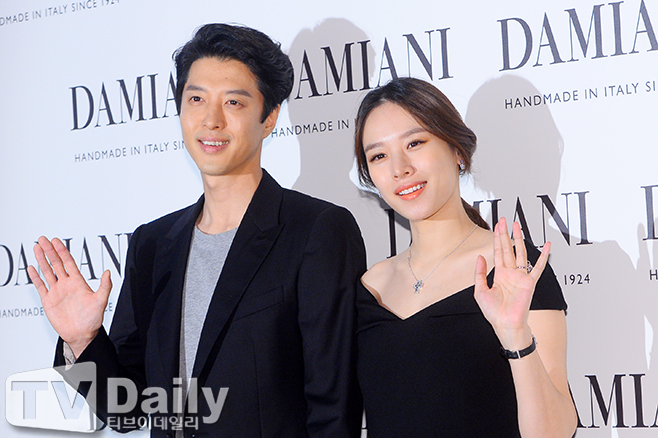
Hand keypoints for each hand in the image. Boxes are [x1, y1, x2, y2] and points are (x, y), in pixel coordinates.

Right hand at [27, 236, 111, 356]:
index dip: (62, 251)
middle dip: (49, 251)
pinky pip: (40, 286)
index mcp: (78, 282)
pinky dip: (35, 277)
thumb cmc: (93, 319)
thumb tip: (108, 272)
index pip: (68, 262)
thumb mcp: (101, 301)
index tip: (56, 241)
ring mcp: (57, 292)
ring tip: (36, 248)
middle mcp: (66, 284)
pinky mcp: (48, 301)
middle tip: (42, 239)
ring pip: (47, 272)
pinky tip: (32, 267)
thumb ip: (105, 286)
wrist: (82, 335)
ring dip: (41, 260)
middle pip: (56, 263)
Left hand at [474, 218, 549, 349]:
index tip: (497, 226)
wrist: (505, 325)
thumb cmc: (494, 313)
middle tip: (504, 220)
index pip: (498, 252)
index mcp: (499, 275)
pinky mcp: (530, 282)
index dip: (497, 238)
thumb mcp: (480, 291)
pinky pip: (538, 267)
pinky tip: (546, 246)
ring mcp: (521, 277)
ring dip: (519, 239)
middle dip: (505, 234)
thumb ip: (479, 273)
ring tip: (517, 225)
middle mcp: (510, 273)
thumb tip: (480, 256)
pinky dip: (543, 256)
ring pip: (520, 253)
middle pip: (508, 248)